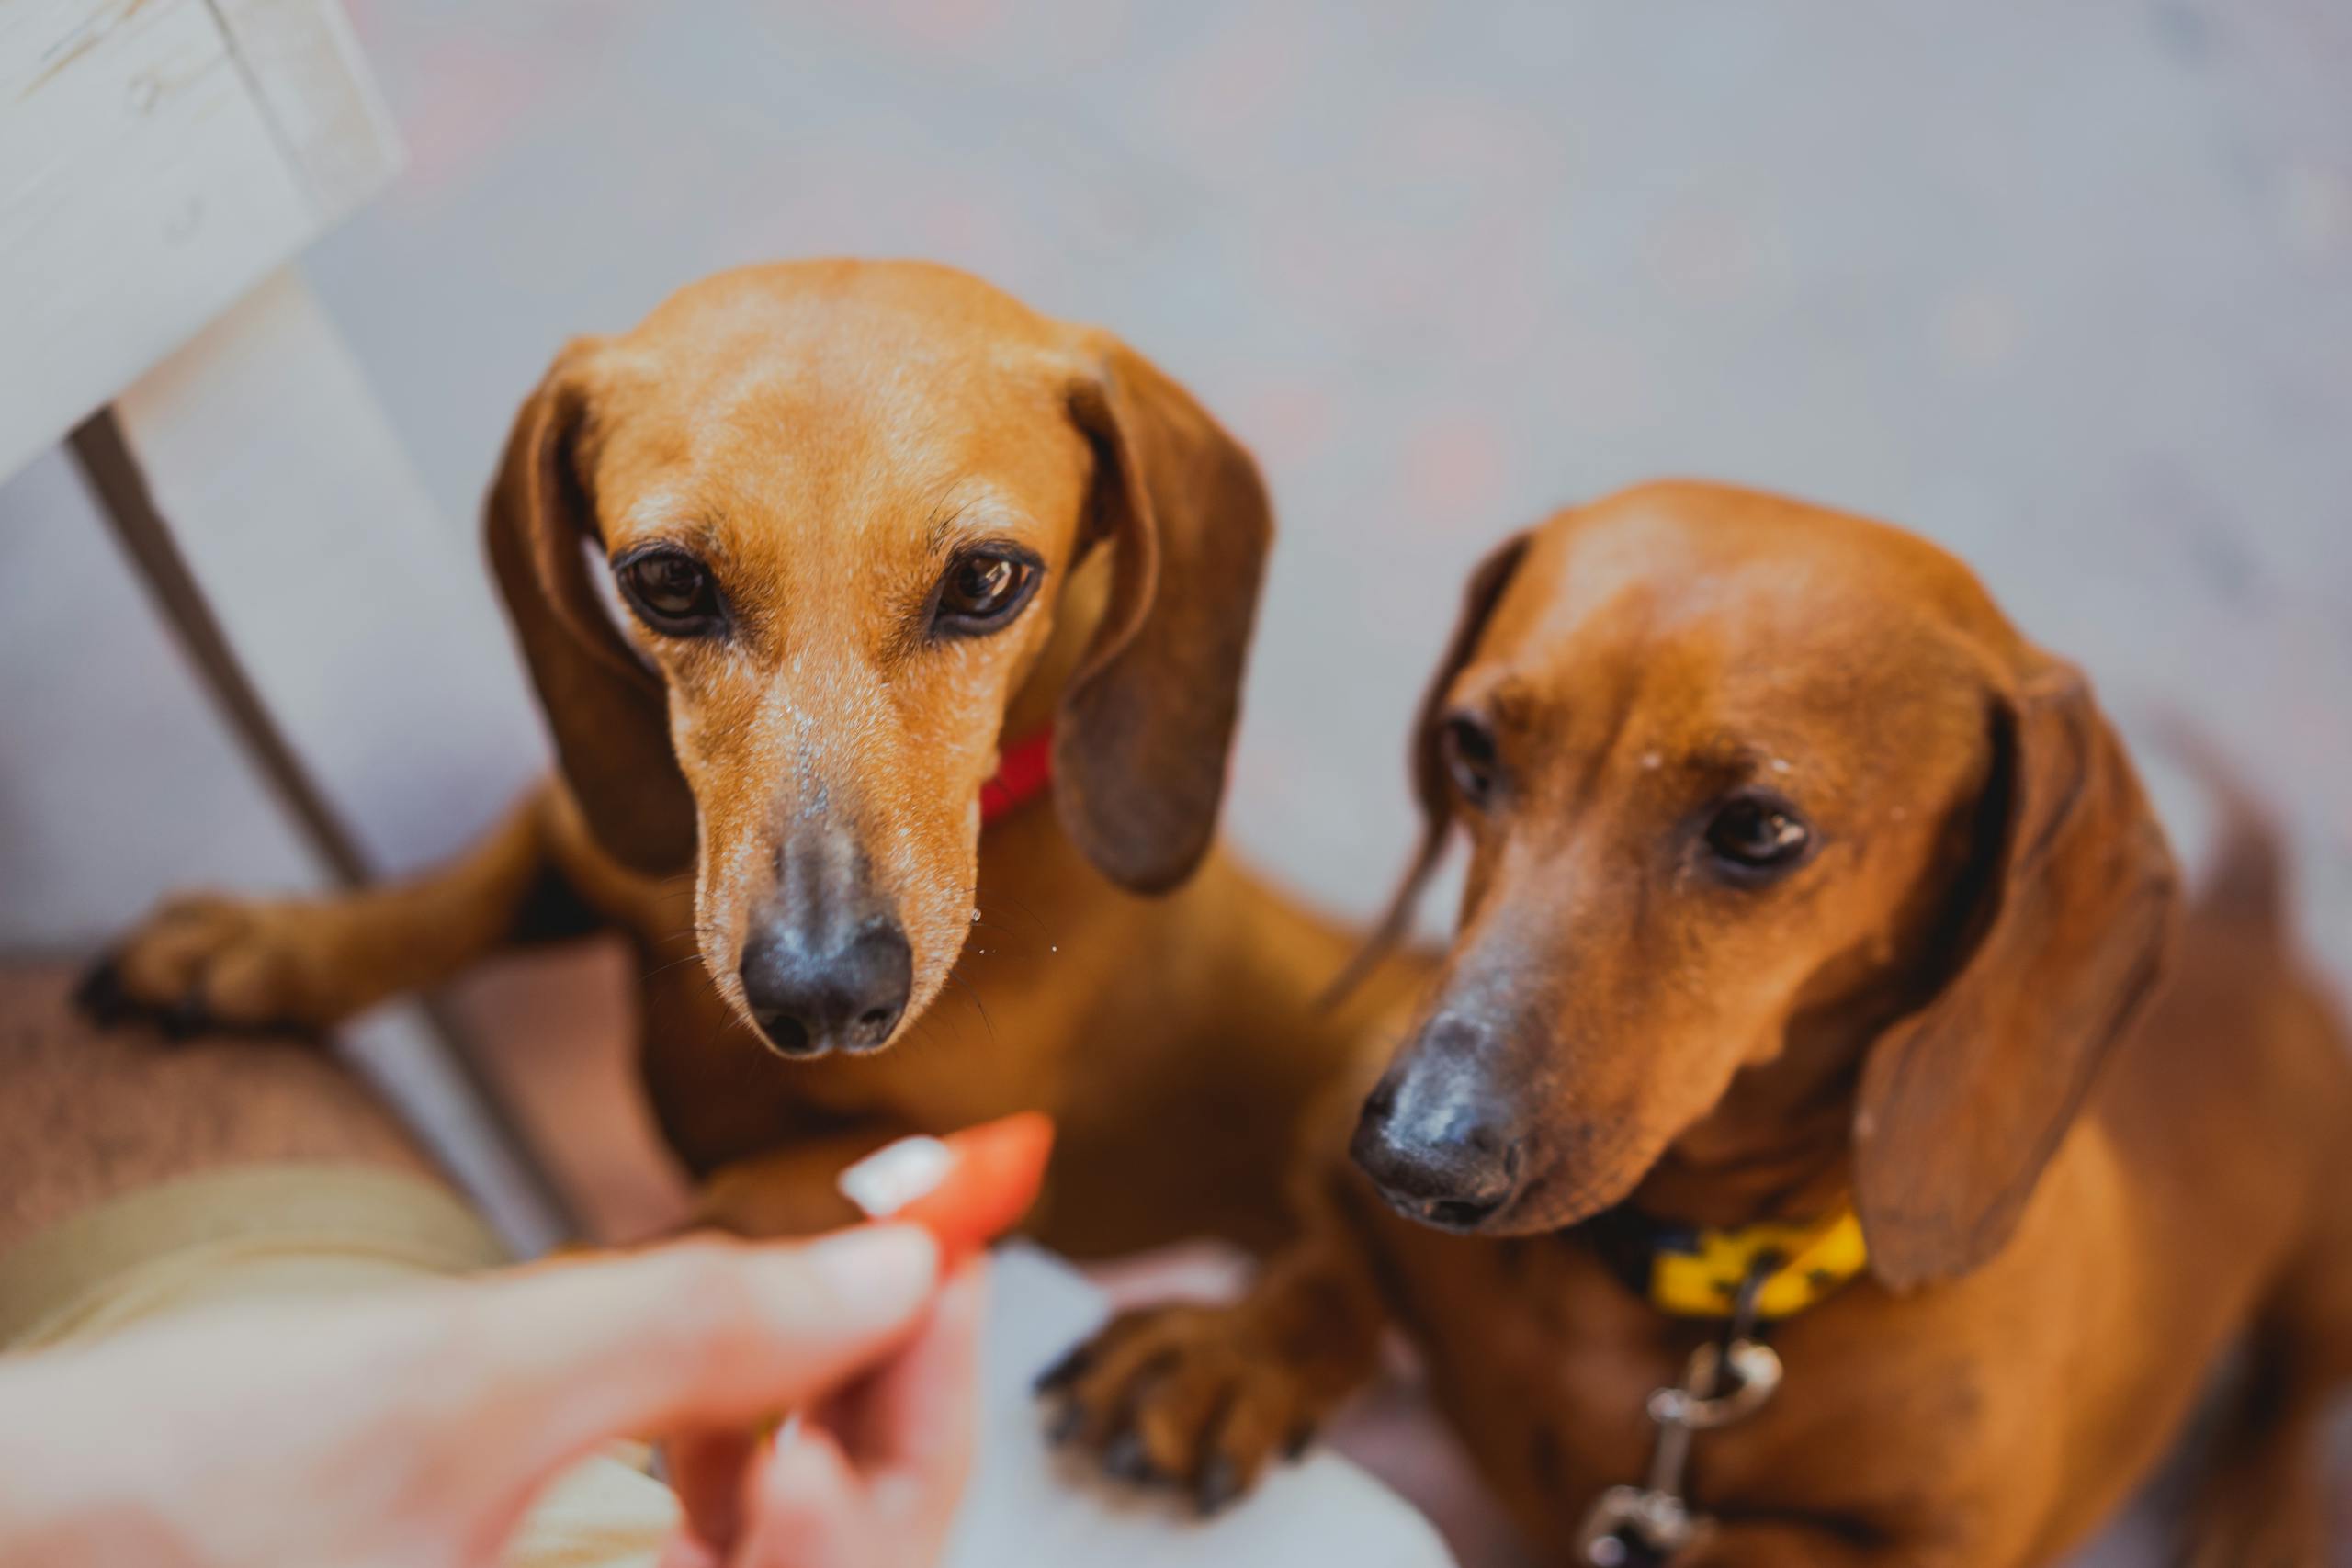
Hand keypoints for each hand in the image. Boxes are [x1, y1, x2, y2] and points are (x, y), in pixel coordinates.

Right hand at [0, 1224, 980, 1567]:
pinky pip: (697, 1545)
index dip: (930, 1394)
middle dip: (882, 1390)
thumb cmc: (186, 1486)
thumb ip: (703, 1324)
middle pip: (840, 1558)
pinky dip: (730, 1443)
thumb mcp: (471, 1380)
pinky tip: (713, 1373)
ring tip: (802, 1287)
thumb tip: (899, 1265)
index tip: (961, 1238)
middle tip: (910, 1235)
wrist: (15, 1530)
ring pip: (775, 1547)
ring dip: (813, 1409)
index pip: (864, 1559)